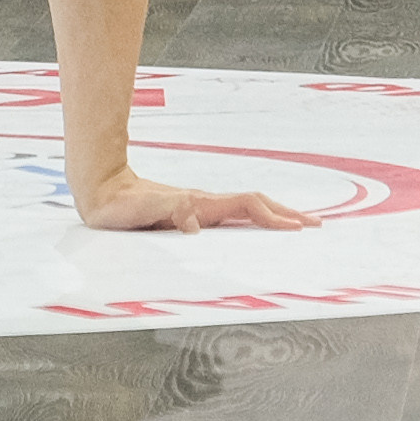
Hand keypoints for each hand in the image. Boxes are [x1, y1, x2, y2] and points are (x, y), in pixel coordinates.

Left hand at [75, 166, 319, 233]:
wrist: (103, 192)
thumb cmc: (123, 206)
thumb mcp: (147, 211)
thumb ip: (172, 212)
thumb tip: (196, 224)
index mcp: (203, 204)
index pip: (248, 207)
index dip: (273, 217)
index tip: (298, 227)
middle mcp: (206, 204)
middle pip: (256, 205)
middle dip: (286, 215)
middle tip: (315, 225)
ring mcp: (200, 208)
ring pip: (245, 210)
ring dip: (273, 217)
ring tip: (296, 225)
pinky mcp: (191, 214)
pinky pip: (230, 217)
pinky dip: (252, 221)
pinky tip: (256, 228)